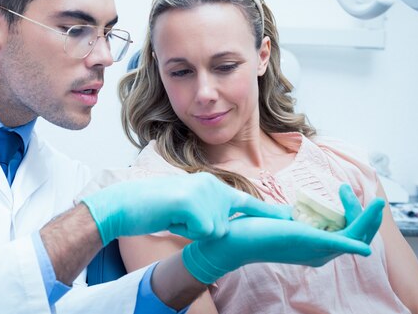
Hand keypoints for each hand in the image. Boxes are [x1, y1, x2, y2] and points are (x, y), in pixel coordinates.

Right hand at [80, 172, 290, 245]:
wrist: (126, 203)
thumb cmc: (152, 207)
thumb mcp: (185, 206)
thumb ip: (207, 210)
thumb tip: (218, 226)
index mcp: (210, 184)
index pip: (244, 201)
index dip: (267, 213)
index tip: (291, 217)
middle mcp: (212, 185)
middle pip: (225, 225)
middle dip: (202, 229)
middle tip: (179, 216)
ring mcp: (205, 193)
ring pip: (214, 232)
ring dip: (192, 231)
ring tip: (173, 217)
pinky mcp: (197, 205)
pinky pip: (203, 233)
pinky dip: (186, 232)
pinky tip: (171, 217)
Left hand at [182, 185, 384, 283]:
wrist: (232, 237)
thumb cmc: (252, 230)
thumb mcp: (279, 222)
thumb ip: (293, 218)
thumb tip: (296, 211)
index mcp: (316, 247)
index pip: (348, 230)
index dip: (352, 209)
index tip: (341, 187)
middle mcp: (321, 253)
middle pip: (358, 234)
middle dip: (365, 213)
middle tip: (348, 188)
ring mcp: (317, 250)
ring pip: (356, 236)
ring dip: (369, 218)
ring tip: (376, 201)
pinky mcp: (311, 243)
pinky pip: (340, 246)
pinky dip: (355, 244)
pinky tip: (365, 247)